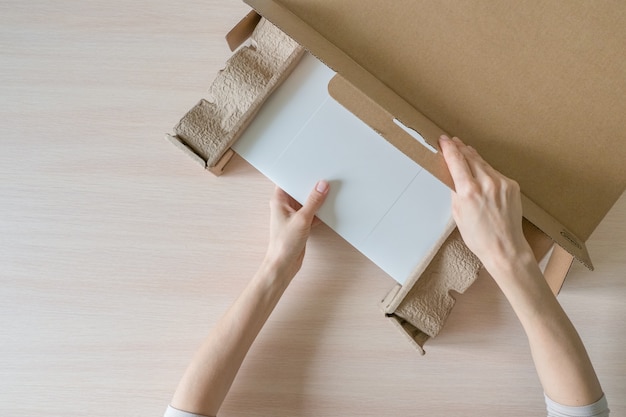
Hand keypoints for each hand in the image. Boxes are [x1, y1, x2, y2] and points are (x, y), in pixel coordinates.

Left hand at [264, 180, 329, 278]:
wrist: (284, 263)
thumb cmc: (284, 243)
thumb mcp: (302, 219)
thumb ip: (314, 201)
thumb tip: (322, 185)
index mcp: (279, 200)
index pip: (288, 180)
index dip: (299, 173)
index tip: (312, 168)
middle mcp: (285, 206)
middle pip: (299, 190)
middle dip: (311, 186)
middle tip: (325, 179)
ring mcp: (293, 215)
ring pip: (307, 202)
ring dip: (317, 200)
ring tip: (330, 192)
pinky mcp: (301, 224)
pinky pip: (312, 212)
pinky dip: (319, 211)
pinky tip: (329, 209)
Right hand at [439, 135, 532, 273]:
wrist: (505, 247)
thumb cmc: (479, 236)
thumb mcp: (458, 214)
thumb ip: (456, 191)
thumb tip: (453, 176)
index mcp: (469, 192)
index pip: (456, 161)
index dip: (448, 148)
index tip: (443, 140)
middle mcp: (486, 183)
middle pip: (470, 157)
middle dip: (459, 148)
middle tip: (452, 141)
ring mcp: (502, 183)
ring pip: (483, 163)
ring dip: (472, 156)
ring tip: (464, 150)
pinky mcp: (512, 185)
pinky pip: (495, 172)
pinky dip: (486, 170)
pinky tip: (481, 170)